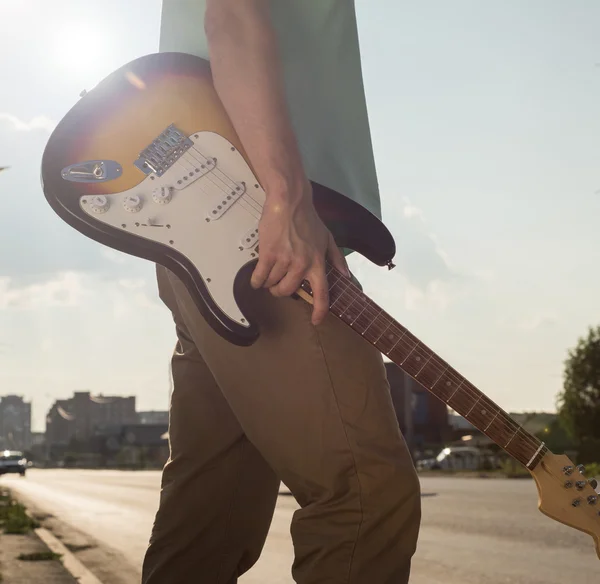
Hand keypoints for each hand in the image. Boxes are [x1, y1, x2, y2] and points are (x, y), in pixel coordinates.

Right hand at [251, 185, 349, 324]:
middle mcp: (302, 265)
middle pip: (288, 291)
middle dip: (281, 291)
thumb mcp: (327, 238)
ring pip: (273, 284)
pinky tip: (257, 279)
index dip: (320, 311)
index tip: (316, 321)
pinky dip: (257, 281)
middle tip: (279, 285)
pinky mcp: (268, 254)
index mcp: (318, 263)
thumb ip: (336, 259)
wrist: (289, 202)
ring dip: (269, 283)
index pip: (322, 294)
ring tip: (269, 273)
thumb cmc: (307, 219)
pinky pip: (260, 277)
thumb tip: (345, 275)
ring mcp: (284, 260)